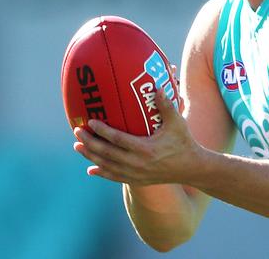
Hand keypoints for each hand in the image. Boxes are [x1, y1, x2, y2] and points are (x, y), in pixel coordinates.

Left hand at [73, 88, 201, 185]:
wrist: (190, 168)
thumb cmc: (183, 142)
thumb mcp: (177, 123)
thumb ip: (167, 105)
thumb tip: (157, 87)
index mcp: (146, 149)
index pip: (118, 140)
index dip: (103, 131)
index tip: (91, 122)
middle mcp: (138, 164)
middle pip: (107, 153)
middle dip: (90, 143)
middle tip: (78, 132)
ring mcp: (136, 174)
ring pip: (107, 166)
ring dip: (91, 157)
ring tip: (78, 146)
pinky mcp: (137, 180)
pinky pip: (115, 177)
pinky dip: (101, 173)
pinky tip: (91, 169)